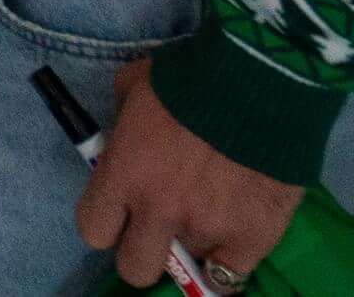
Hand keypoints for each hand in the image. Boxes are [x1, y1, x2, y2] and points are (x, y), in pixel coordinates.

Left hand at [79, 56, 300, 289]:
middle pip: (134, 267)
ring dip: (194, 245)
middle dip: (144, 249)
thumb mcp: (135, 85)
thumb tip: (122, 134)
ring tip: (211, 216)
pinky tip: (234, 240)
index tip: (122, 212)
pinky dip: (229, 265)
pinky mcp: (251, 239)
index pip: (93, 229)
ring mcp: (206, 229)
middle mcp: (158, 210)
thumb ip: (122, 118)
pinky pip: (230, 277)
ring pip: (188, 268)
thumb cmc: (190, 75)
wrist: (260, 81)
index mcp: (123, 174)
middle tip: (163, 226)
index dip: (107, 223)